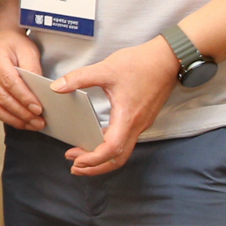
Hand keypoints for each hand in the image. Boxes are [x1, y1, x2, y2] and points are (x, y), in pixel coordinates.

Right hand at [0, 30, 46, 129]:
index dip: (24, 98)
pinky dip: (7, 117)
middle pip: (2, 97)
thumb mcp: (28, 51)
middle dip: (22, 113)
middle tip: (38, 121)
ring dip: (14, 119)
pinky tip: (20, 121)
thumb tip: (40, 93)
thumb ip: (34, 71)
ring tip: (31, 125)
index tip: (38, 109)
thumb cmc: (13, 43)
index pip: (10, 82)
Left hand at [53, 38, 179, 175]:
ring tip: (83, 158)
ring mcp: (141, 123)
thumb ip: (79, 79)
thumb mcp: (106, 69)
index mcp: (128, 117)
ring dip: (103, 159)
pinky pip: (126, 140)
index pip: (111, 150)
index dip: (93, 159)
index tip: (75, 159)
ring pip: (123, 152)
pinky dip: (111, 147)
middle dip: (96, 167)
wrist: (169, 58)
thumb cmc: (141, 63)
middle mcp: (137, 125)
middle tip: (75, 166)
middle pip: (118, 158)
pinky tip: (97, 139)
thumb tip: (56, 87)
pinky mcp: (142, 118)